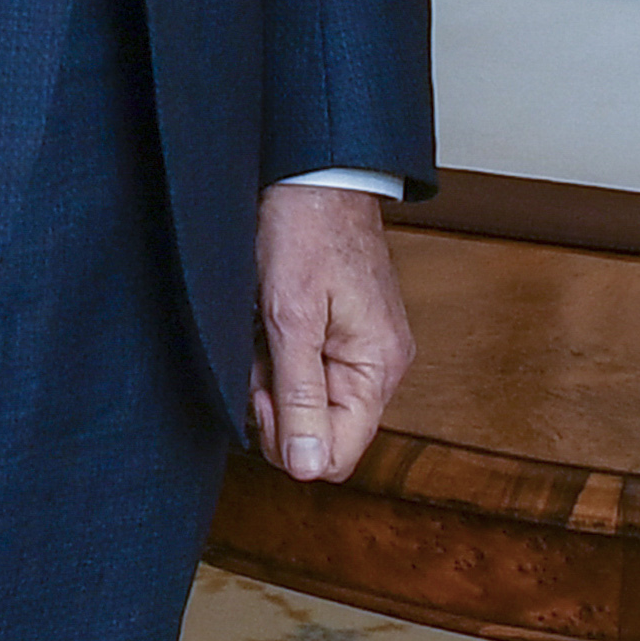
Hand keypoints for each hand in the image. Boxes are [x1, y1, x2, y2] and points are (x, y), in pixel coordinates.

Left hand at [249, 182, 413, 481]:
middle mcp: (380, 365)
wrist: (313, 172)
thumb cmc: (305, 231)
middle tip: (259, 357)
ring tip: (264, 331)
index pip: (338, 455)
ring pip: (309, 405)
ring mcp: (362, 349)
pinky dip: (278, 359)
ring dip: (274, 380)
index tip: (264, 393)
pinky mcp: (343, 333)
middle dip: (278, 408)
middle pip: (321, 434)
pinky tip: (269, 326)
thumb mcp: (291, 318)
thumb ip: (300, 396)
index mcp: (379, 367)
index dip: (290, 440)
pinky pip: (307, 374)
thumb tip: (307, 468)